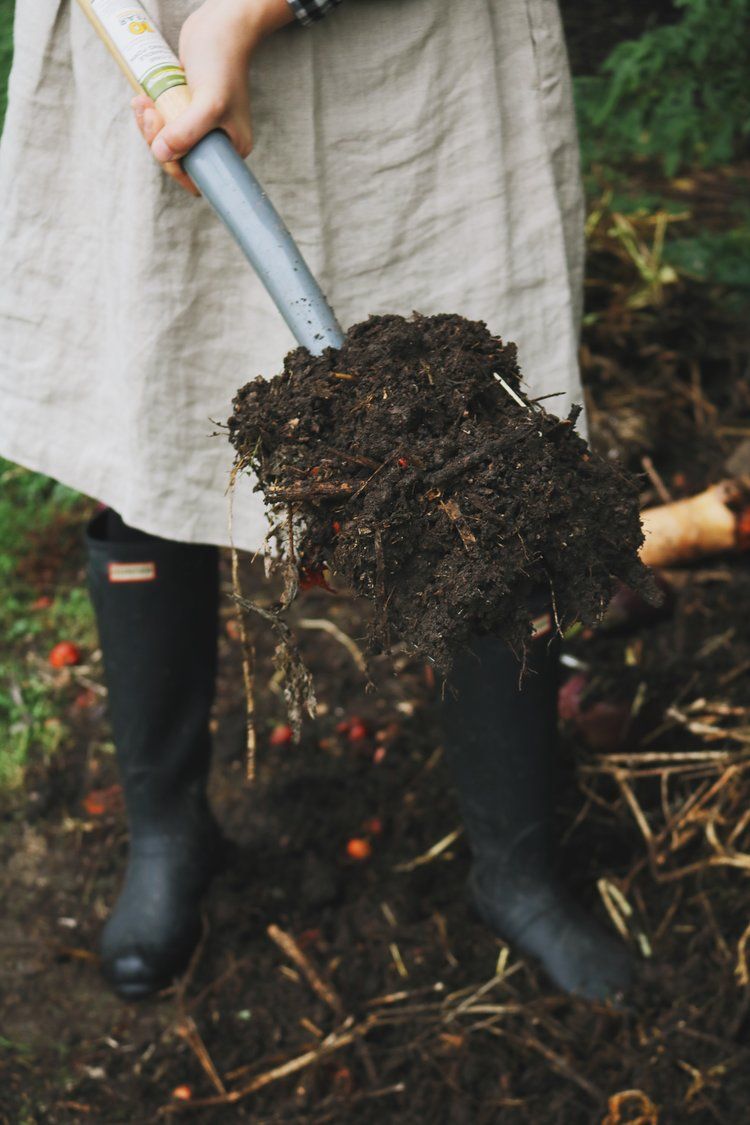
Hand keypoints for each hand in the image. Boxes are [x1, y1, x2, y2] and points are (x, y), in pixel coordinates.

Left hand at [131, 0, 293, 193]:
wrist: (219, 26)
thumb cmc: (221, 63)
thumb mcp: (209, 103)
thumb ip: (186, 133)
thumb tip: (161, 155)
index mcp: (230, 150)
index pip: (197, 176)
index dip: (174, 166)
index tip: (161, 144)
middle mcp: (216, 141)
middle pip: (177, 158)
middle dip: (156, 140)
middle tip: (149, 114)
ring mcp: (200, 125)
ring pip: (166, 140)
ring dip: (148, 125)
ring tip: (142, 103)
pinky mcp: (186, 108)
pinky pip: (163, 121)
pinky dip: (149, 113)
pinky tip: (142, 99)